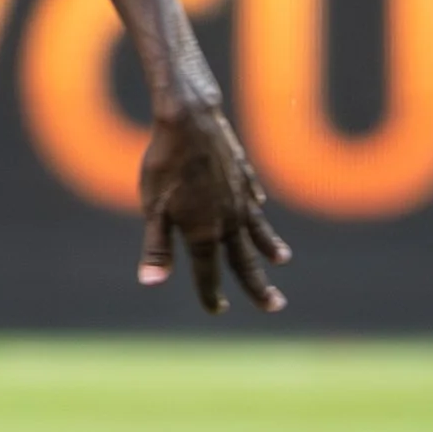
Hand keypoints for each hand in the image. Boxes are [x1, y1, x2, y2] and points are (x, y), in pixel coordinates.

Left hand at [138, 101, 290, 315]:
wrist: (190, 121)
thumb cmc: (165, 165)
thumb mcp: (153, 209)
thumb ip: (156, 248)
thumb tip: (151, 283)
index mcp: (204, 232)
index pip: (209, 273)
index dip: (210, 294)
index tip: (216, 309)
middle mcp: (229, 220)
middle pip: (245, 261)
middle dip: (258, 287)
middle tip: (275, 306)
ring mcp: (241, 197)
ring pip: (258, 231)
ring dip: (269, 248)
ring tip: (281, 260)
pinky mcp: (245, 175)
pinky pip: (254, 200)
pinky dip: (258, 212)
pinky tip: (261, 213)